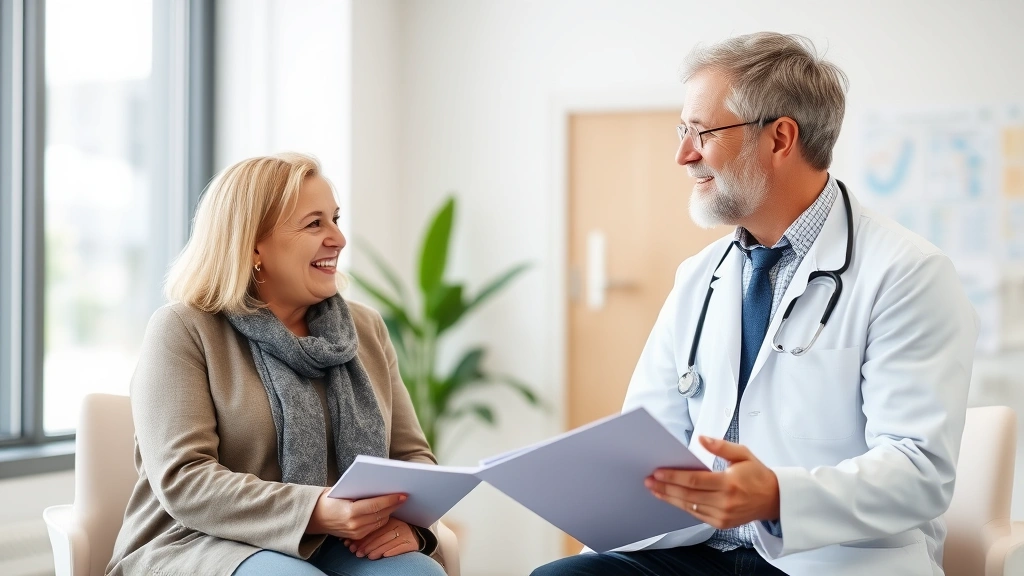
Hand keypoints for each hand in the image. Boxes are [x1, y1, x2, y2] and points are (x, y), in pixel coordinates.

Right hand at [306, 489, 406, 539]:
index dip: (391, 500)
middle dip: (394, 505)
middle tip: (404, 496)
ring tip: (397, 502)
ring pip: (380, 522)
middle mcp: (354, 524)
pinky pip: (374, 527)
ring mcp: (355, 533)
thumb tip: (380, 484)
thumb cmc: (328, 499)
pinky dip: (381, 518)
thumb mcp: (342, 490)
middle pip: (381, 514)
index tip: (402, 494)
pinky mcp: (356, 536)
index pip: (376, 505)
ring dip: (389, 512)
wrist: (313, 517)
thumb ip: (359, 490)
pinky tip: (386, 511)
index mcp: (351, 512)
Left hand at [343, 518, 420, 559]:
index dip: (363, 537)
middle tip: (357, 552)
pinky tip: (383, 556)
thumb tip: (351, 541)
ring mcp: (405, 534)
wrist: (416, 536)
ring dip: (376, 550)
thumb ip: (372, 531)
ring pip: (388, 542)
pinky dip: (391, 551)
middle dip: (367, 545)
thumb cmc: (395, 533)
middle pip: (380, 536)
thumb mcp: (385, 528)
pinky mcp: (411, 543)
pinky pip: (399, 547)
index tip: (352, 544)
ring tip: (367, 556)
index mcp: (390, 519)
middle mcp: (398, 525)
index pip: (374, 528)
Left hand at [644, 436, 779, 529]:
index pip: (695, 480)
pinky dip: (682, 506)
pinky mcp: (721, 523)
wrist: (774, 500)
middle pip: (688, 495)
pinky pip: (696, 514)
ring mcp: (723, 515)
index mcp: (730, 483)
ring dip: (669, 498)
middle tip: (648, 480)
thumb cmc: (757, 474)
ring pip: (689, 506)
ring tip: (654, 489)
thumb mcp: (743, 454)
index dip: (674, 476)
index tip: (657, 472)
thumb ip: (721, 446)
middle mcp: (725, 502)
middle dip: (665, 487)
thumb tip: (701, 438)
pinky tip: (670, 498)